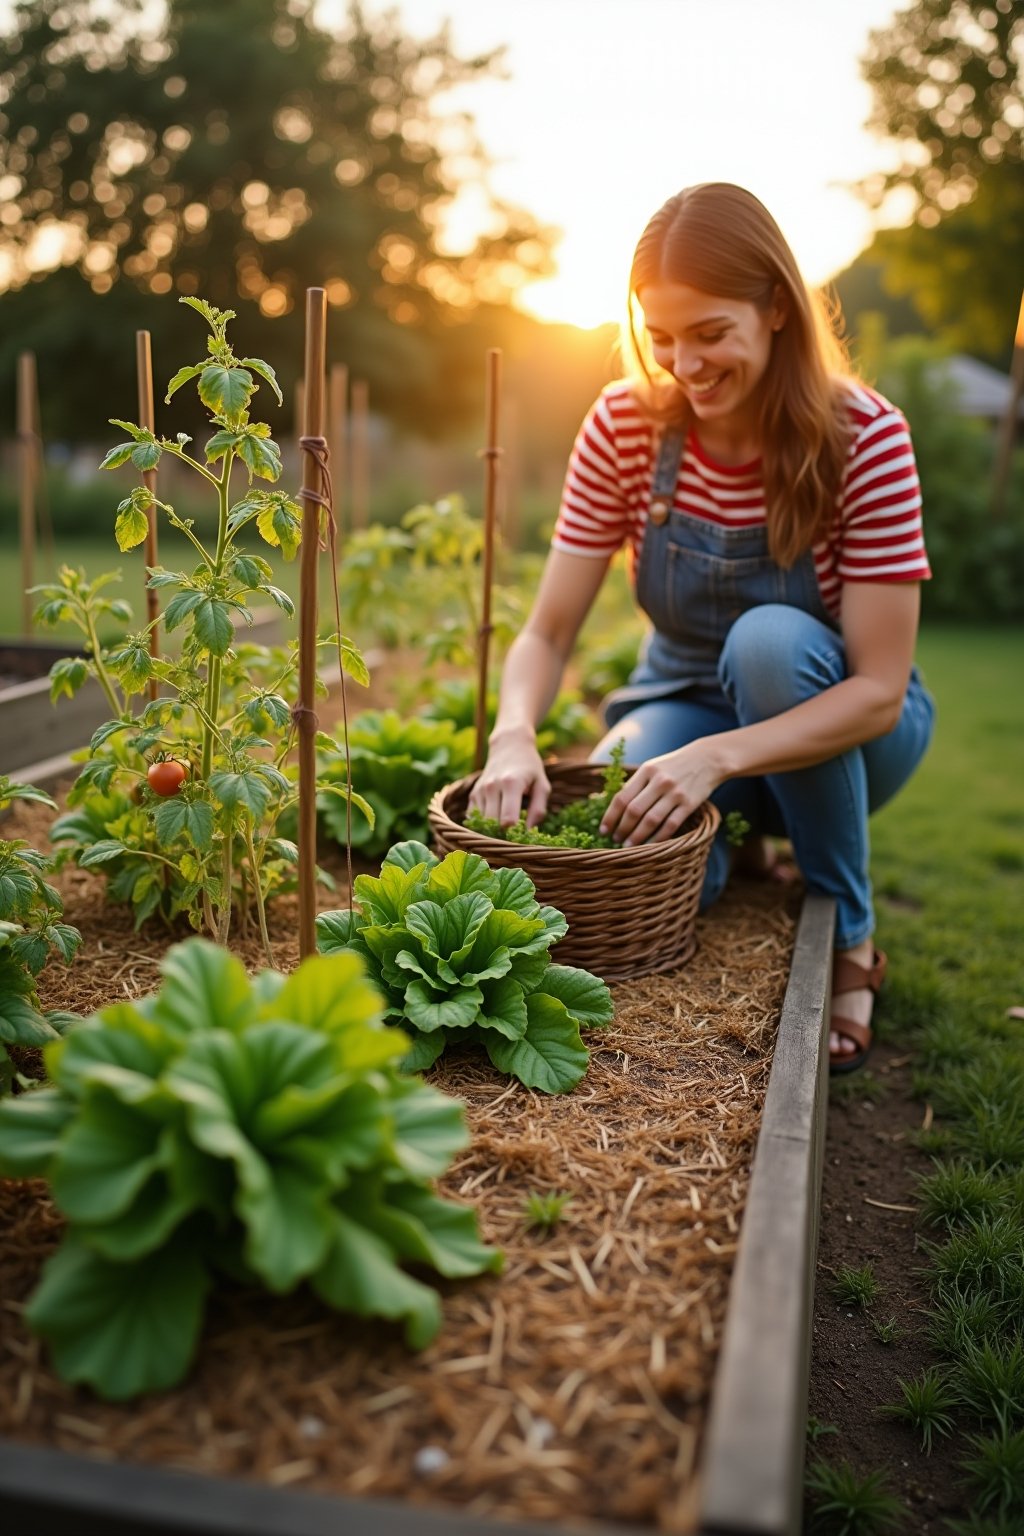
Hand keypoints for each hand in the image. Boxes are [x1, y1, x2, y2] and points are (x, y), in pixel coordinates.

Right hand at [468, 727, 550, 826]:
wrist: (509, 746)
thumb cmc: (530, 767)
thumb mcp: (542, 785)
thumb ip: (538, 810)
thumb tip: (529, 833)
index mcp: (511, 784)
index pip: (507, 820)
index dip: (516, 832)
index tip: (523, 833)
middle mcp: (492, 787)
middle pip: (493, 824)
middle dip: (504, 834)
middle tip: (516, 832)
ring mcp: (480, 790)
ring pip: (482, 823)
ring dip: (493, 829)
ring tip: (506, 825)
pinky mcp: (473, 794)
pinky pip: (473, 818)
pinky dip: (483, 823)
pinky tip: (495, 819)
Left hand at [600, 742, 720, 845]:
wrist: (708, 759)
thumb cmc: (674, 766)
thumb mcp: (652, 767)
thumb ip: (635, 784)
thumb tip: (613, 807)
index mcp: (646, 771)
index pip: (622, 797)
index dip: (610, 816)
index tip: (603, 830)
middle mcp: (660, 781)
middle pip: (634, 810)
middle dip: (622, 829)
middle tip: (616, 840)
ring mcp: (676, 793)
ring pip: (651, 820)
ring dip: (637, 836)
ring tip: (629, 846)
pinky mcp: (690, 804)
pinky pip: (670, 825)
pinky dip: (658, 838)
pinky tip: (650, 845)